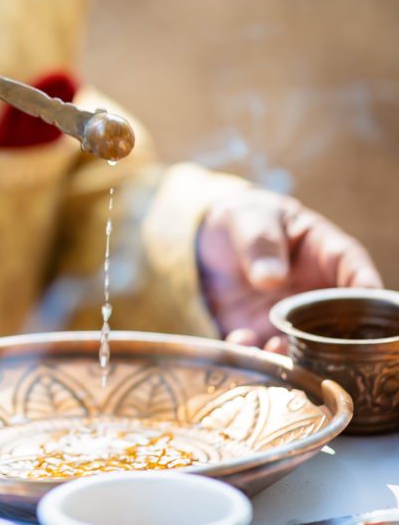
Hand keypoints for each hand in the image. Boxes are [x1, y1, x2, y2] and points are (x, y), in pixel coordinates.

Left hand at [197, 188, 381, 350]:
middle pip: (338, 322)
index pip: (355, 272)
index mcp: (327, 255)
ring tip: (273, 349)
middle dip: (331, 340)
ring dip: (293, 354)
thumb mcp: (251, 218)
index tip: (366, 300)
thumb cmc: (244, 219)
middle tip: (318, 345)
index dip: (365, 289)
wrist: (206, 239)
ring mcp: (289, 318)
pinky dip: (253, 353)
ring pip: (304, 346)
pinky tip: (239, 343)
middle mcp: (316, 294)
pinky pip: (260, 350)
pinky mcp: (258, 333)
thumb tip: (271, 277)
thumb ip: (261, 242)